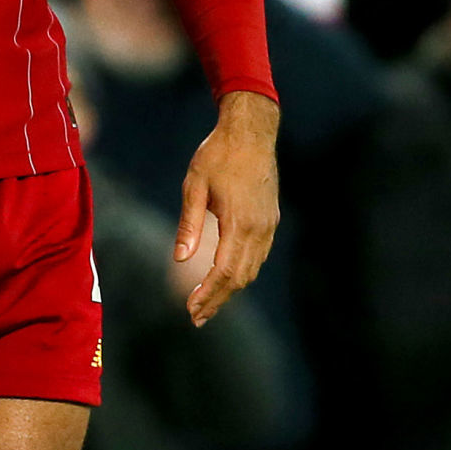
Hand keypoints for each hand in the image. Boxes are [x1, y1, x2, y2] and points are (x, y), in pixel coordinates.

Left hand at [175, 90, 279, 327]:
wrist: (251, 131)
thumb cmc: (218, 154)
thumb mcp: (195, 184)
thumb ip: (189, 224)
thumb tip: (179, 259)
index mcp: (239, 222)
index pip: (225, 271)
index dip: (208, 294)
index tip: (191, 309)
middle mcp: (259, 228)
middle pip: (240, 278)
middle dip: (218, 300)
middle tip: (197, 317)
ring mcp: (268, 224)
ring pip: (252, 269)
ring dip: (231, 289)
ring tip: (208, 303)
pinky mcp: (270, 219)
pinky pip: (258, 255)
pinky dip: (243, 272)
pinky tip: (227, 277)